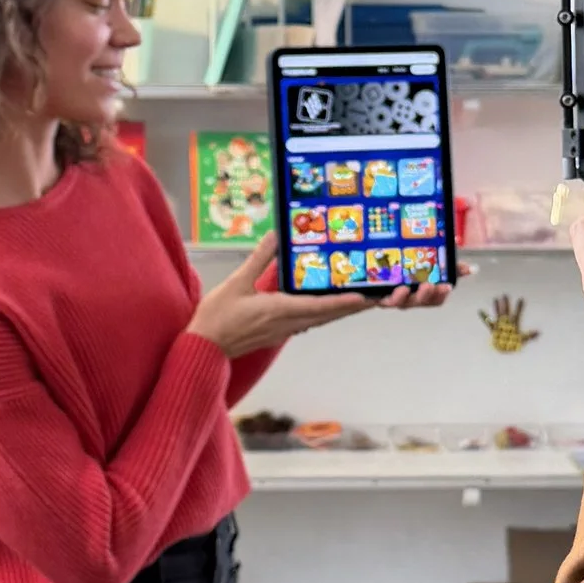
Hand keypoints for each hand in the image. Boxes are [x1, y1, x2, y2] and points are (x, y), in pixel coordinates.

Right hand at [187, 242, 443, 359]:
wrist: (204, 348)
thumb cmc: (217, 318)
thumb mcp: (236, 283)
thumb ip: (258, 258)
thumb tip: (276, 235)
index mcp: (279, 311)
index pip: (320, 306)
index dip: (344, 302)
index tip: (365, 297)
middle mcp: (288, 323)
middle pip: (329, 314)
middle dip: (355, 305)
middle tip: (379, 296)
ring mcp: (285, 330)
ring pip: (322, 319)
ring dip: (344, 310)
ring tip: (365, 299)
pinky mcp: (280, 332)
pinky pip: (310, 321)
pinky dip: (326, 312)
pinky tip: (332, 305)